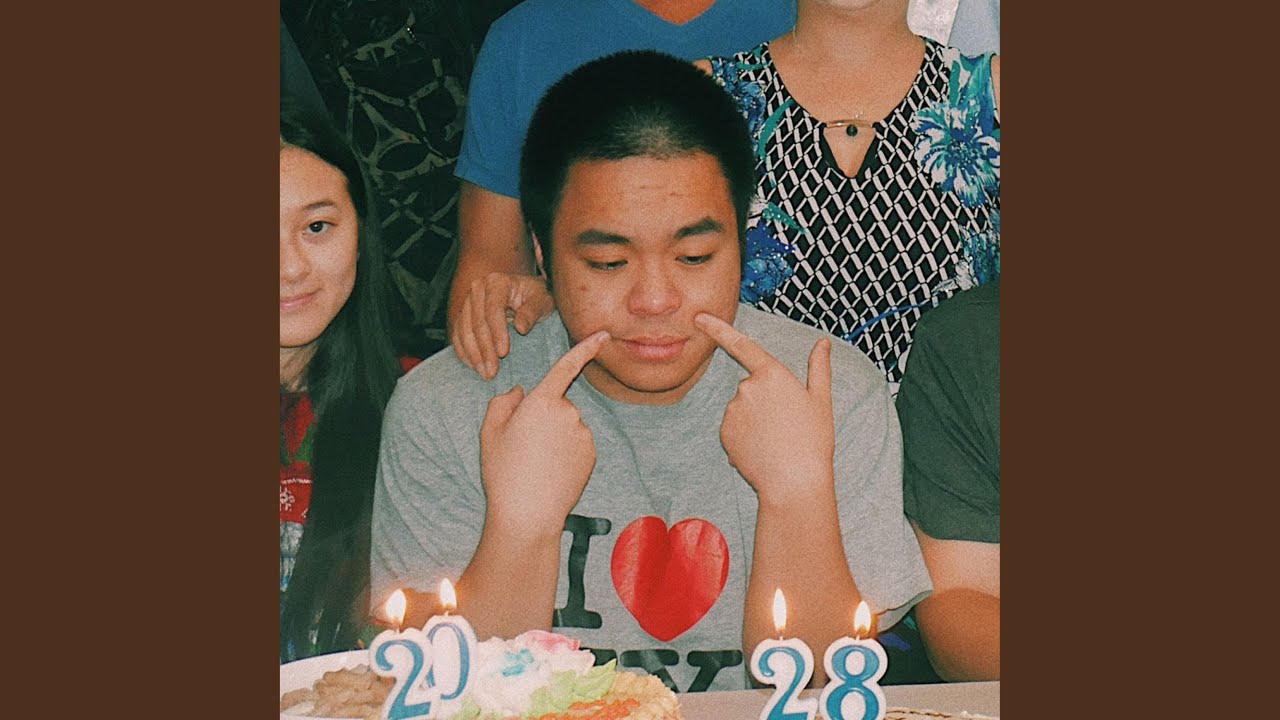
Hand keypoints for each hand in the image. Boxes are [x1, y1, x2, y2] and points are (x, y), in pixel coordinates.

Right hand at [452, 272, 554, 379]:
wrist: (525, 293)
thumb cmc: (536, 297)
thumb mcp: (542, 301)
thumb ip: (533, 311)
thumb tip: (521, 327)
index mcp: (497, 282)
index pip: (493, 310)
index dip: (497, 333)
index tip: (504, 353)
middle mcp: (477, 289)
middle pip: (477, 323)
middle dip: (485, 350)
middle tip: (492, 372)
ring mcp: (467, 301)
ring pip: (465, 331)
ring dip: (474, 355)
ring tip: (485, 374)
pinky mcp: (462, 314)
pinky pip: (458, 335)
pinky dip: (464, 352)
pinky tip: (473, 366)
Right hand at [479, 330, 609, 534]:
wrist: (528, 514)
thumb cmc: (504, 471)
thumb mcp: (490, 432)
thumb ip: (504, 402)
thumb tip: (521, 392)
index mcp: (541, 402)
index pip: (566, 366)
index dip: (586, 348)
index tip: (603, 335)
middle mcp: (568, 413)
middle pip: (558, 404)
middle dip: (545, 417)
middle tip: (524, 446)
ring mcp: (583, 434)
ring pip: (569, 425)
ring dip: (556, 436)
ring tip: (536, 462)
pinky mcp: (592, 453)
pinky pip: (578, 443)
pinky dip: (567, 452)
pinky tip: (552, 470)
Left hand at [694, 313, 834, 506]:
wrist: (793, 481)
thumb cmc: (813, 440)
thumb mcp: (821, 400)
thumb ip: (818, 368)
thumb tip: (823, 343)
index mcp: (772, 374)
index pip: (741, 345)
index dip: (718, 328)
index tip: (699, 317)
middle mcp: (747, 388)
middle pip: (751, 387)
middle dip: (764, 401)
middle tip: (786, 424)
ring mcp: (732, 411)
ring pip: (742, 409)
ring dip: (754, 421)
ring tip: (776, 441)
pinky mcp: (724, 432)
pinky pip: (734, 429)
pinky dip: (745, 438)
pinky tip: (762, 451)